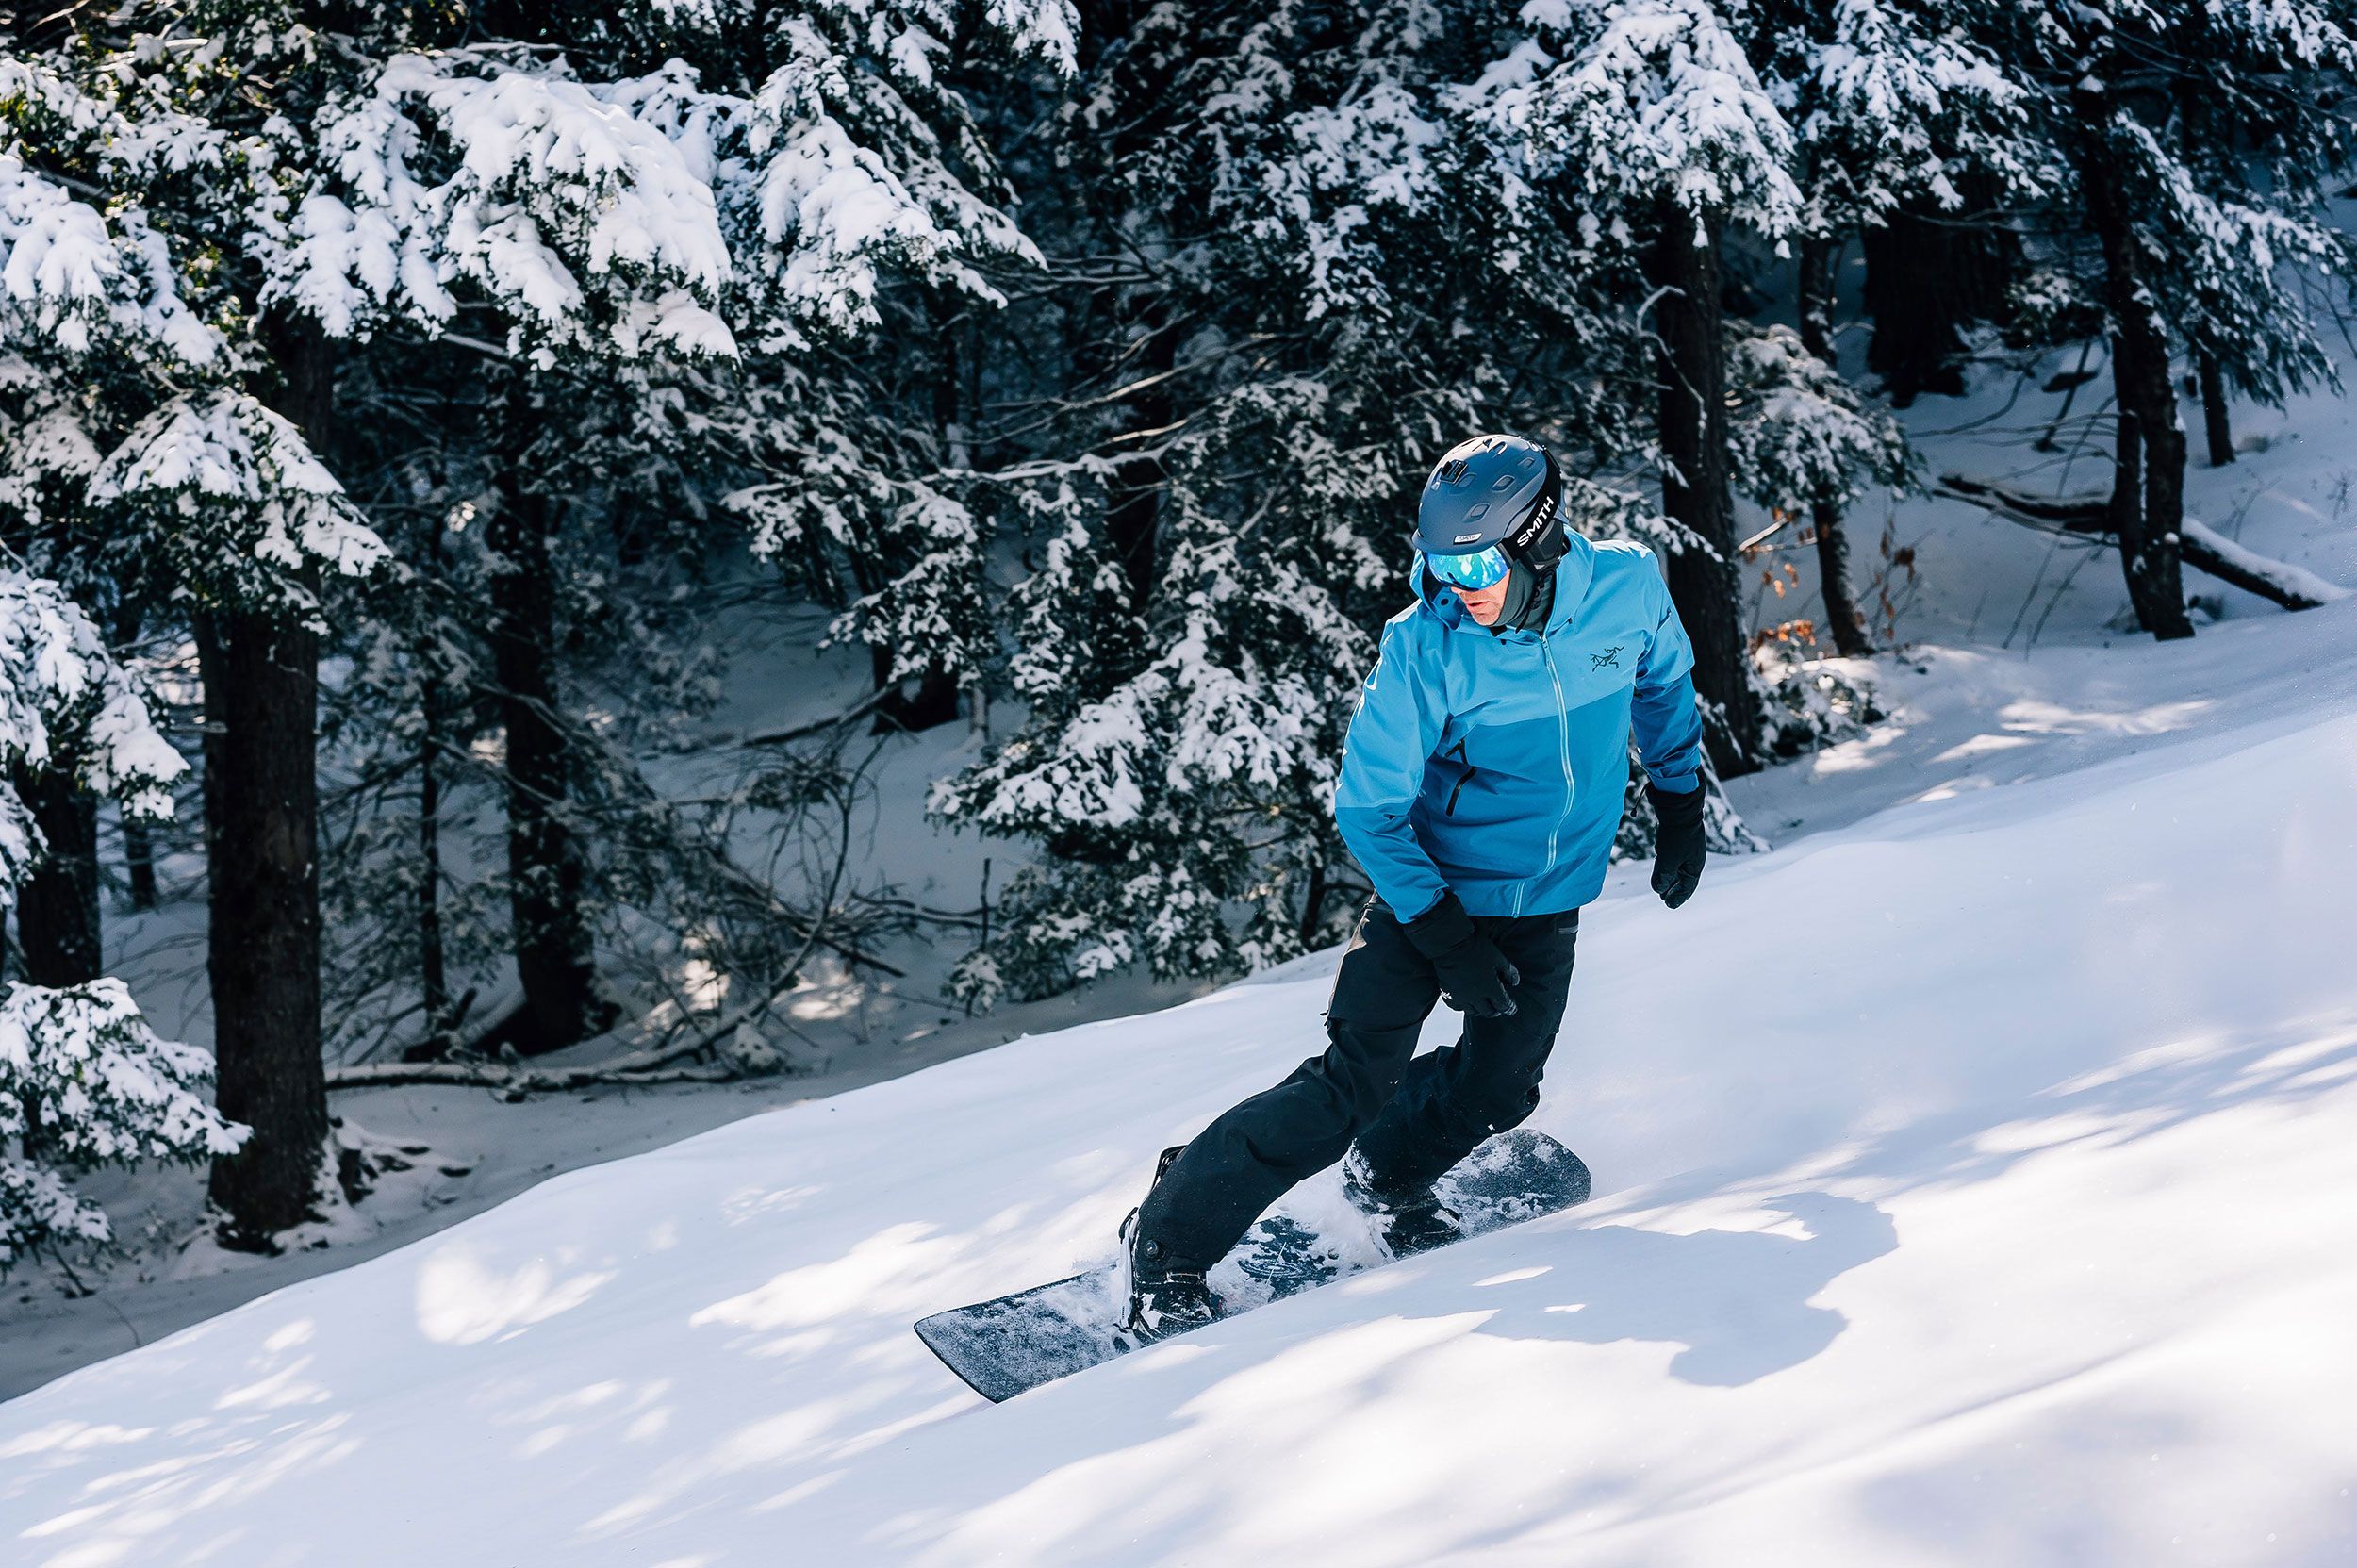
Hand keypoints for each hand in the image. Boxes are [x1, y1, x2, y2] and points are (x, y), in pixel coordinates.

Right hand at [1400, 893, 1519, 1016]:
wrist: (1450, 944)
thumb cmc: (1476, 948)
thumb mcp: (1498, 957)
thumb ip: (1509, 972)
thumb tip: (1515, 982)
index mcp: (1490, 988)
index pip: (1504, 1005)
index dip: (1510, 1008)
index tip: (1512, 1007)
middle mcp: (1476, 996)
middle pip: (1489, 1012)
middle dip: (1496, 1010)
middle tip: (1498, 1007)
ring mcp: (1461, 996)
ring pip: (1473, 1012)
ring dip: (1480, 1010)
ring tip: (1482, 1004)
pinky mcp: (1448, 993)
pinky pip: (1457, 1007)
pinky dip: (1464, 1007)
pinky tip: (1466, 1001)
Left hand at [1647, 782, 1706, 908]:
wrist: (1679, 809)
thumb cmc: (1676, 836)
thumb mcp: (1668, 859)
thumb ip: (1663, 876)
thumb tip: (1659, 889)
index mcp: (1694, 866)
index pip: (1687, 887)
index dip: (1677, 897)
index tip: (1668, 905)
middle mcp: (1693, 859)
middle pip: (1684, 879)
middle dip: (1674, 890)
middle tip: (1665, 899)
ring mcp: (1688, 848)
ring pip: (1678, 868)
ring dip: (1670, 879)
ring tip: (1662, 887)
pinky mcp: (1680, 839)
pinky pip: (1675, 858)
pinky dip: (1669, 866)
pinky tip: (1662, 867)